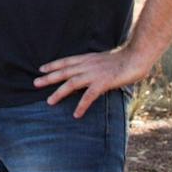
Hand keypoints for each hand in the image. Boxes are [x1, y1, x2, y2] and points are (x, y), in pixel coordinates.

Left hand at [34, 45, 151, 116]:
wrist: (135, 57)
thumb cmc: (123, 59)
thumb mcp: (103, 59)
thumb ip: (93, 65)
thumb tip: (88, 71)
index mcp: (87, 58)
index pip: (66, 61)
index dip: (53, 65)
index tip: (41, 68)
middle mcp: (87, 65)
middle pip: (64, 71)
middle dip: (49, 77)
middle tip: (35, 83)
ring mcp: (94, 74)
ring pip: (72, 83)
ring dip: (59, 93)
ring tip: (49, 102)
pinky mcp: (103, 83)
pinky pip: (89, 96)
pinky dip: (81, 105)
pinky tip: (76, 114)